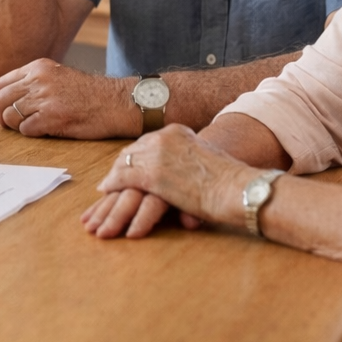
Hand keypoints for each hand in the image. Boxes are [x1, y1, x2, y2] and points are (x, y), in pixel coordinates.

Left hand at [0, 59, 138, 138]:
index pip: (2, 83)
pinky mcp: (51, 117)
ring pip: (11, 116)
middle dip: (2, 115)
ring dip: (18, 126)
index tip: (4, 110)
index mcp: (38, 68)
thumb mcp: (58, 76)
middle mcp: (38, 80)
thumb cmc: (90, 94)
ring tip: (33, 126)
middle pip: (1, 100)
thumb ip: (35, 83)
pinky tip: (46, 130)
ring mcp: (44, 98)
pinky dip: (32, 134)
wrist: (116, 102)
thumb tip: (9, 98)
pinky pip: (26, 130)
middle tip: (11, 125)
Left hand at [84, 125, 254, 236]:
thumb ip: (187, 165)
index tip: (118, 176)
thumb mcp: (206, 162)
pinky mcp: (155, 173)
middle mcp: (163, 138)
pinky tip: (104, 198)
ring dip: (110, 193)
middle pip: (129, 157)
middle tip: (101, 192)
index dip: (128, 163)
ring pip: (123, 171)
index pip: (143, 147)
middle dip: (114, 177)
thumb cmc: (233, 181)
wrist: (241, 187)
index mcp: (177, 133)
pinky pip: (125, 181)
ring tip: (101, 209)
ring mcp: (157, 154)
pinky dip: (113, 191)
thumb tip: (179, 182)